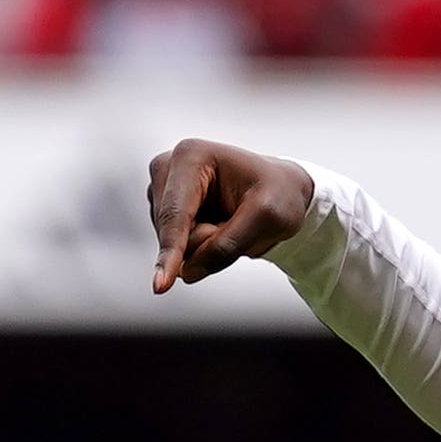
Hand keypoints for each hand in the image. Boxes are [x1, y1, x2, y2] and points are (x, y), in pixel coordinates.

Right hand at [146, 139, 317, 292]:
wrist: (280, 192)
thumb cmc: (278, 195)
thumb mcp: (267, 218)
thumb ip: (228, 245)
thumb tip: (188, 273)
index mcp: (191, 156)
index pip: (176, 214)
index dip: (170, 251)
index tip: (160, 285)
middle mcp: (167, 168)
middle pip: (172, 233)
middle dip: (206, 241)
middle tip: (239, 222)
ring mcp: (162, 190)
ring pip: (174, 244)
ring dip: (207, 243)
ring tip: (231, 220)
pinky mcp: (164, 211)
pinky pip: (178, 249)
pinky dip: (203, 246)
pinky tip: (218, 225)